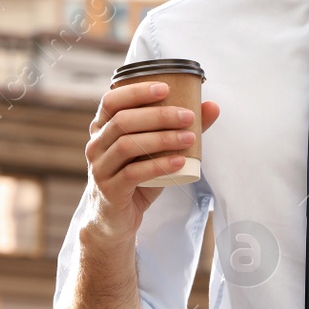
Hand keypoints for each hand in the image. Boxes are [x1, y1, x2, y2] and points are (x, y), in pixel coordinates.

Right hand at [84, 81, 221, 241]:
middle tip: (188, 117)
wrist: (115, 220)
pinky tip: (179, 162)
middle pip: (123, 121)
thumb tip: (212, 107)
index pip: (112, 101)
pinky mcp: (110, 190)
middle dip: (159, 115)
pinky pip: (133, 174)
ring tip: (188, 138)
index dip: (136, 91)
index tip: (165, 88)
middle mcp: (96, 145)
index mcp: (102, 128)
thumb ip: (179, 129)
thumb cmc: (136, 179)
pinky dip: (159, 165)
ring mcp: (100, 168)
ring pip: (128, 145)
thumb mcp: (154, 152)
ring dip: (162, 139)